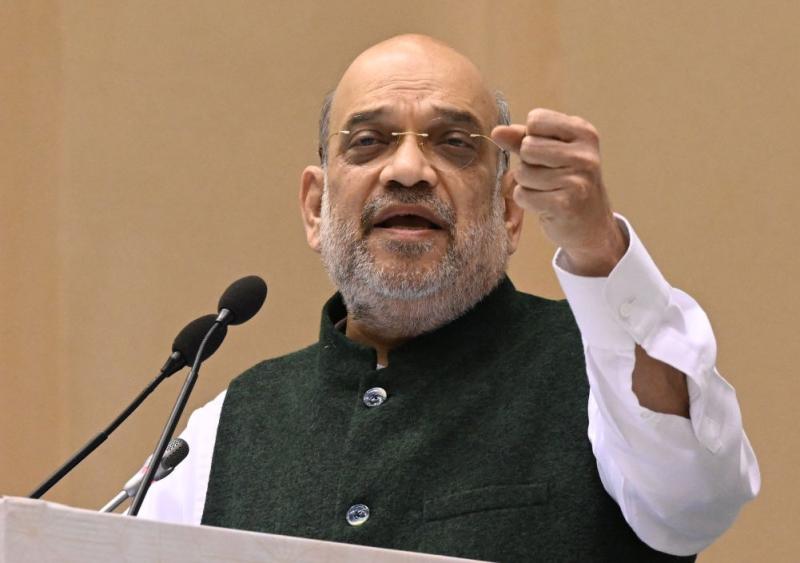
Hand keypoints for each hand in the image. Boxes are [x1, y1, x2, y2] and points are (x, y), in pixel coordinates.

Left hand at [492, 108, 626, 275]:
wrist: (591, 224)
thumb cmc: (567, 182)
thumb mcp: (551, 153)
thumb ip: (522, 139)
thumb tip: (496, 131)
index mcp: (583, 133)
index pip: (536, 120)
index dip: (531, 137)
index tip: (547, 153)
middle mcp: (584, 154)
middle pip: (527, 147)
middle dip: (528, 162)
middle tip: (546, 175)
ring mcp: (576, 179)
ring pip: (523, 172)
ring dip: (527, 184)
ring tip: (547, 190)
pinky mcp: (564, 204)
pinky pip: (523, 195)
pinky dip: (527, 201)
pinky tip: (545, 204)